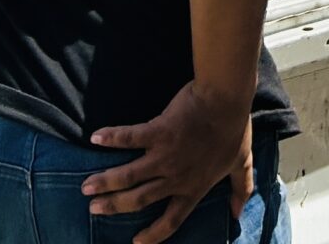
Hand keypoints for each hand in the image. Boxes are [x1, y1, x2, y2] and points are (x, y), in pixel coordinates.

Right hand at [85, 83, 249, 240]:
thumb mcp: (241, 164)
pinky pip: (129, 137)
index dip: (154, 234)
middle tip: (94, 208)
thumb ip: (240, 189)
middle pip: (139, 200)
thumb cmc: (234, 130)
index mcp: (193, 188)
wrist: (226, 99)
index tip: (136, 242)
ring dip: (105, 181)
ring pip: (128, 176)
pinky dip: (112, 138)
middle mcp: (175, 177)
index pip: (171, 220)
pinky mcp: (158, 131)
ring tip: (86, 186)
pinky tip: (95, 137)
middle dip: (114, 206)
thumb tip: (239, 212)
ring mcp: (164, 156)